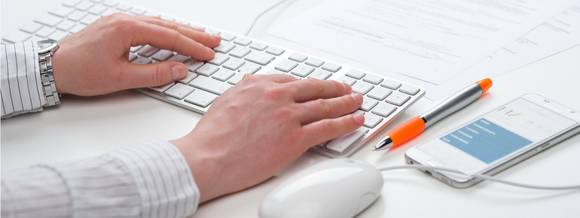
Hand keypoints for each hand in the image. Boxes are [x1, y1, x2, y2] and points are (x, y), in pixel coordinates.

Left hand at [52, 13, 219, 95]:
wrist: (51, 67)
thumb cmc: (80, 72)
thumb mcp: (120, 78)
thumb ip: (154, 74)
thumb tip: (180, 70)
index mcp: (128, 29)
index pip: (169, 37)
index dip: (192, 47)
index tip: (209, 54)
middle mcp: (125, 20)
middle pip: (168, 26)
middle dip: (194, 34)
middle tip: (215, 40)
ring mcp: (120, 21)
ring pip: (159, 24)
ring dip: (182, 31)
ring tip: (201, 36)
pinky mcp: (115, 27)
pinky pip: (148, 25)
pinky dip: (166, 31)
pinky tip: (173, 34)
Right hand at [172, 74, 364, 201]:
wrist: (208, 157)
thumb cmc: (212, 135)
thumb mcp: (226, 100)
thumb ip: (244, 90)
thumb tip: (250, 82)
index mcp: (260, 85)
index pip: (295, 81)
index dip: (312, 84)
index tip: (320, 86)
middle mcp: (277, 97)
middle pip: (315, 89)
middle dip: (335, 89)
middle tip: (347, 89)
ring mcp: (288, 117)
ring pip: (326, 107)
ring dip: (346, 103)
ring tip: (357, 102)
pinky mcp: (295, 139)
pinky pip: (328, 128)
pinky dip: (346, 123)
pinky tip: (355, 121)